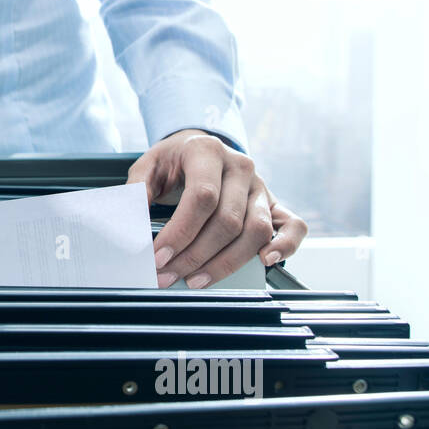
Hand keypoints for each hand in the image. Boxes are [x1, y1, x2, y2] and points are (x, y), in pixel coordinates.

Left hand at [127, 129, 306, 288]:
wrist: (200, 147)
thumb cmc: (174, 161)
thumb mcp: (148, 166)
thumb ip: (138, 191)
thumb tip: (134, 225)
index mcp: (208, 151)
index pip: (202, 198)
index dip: (180, 233)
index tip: (158, 257)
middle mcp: (240, 167)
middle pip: (227, 221)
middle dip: (194, 256)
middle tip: (166, 276)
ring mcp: (261, 186)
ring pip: (256, 230)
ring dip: (226, 263)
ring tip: (195, 281)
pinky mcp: (275, 203)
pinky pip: (294, 226)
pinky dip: (287, 246)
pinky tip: (266, 262)